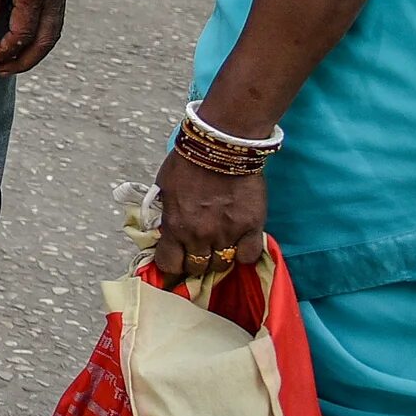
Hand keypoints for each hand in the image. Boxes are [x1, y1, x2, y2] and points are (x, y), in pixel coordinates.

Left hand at [0, 0, 72, 72]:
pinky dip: (42, 36)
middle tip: (1, 71)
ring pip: (54, 32)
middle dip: (24, 61)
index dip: (6, 51)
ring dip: (35, 51)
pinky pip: (55, 19)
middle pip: (45, 41)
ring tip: (13, 61)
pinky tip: (26, 37)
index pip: (23, 33)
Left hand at [151, 145, 266, 283]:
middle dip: (195, 262)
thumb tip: (165, 232)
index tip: (175, 259)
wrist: (220, 147)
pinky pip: (248, 256)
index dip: (172, 264)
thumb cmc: (187, 164)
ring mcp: (227, 233)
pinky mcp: (251, 227)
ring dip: (218, 258)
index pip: (169, 265)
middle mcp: (199, 235)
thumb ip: (166, 215)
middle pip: (197, 268)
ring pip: (222, 265)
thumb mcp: (163, 189)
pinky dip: (243, 253)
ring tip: (218, 246)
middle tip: (198, 251)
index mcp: (175, 226)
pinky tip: (239, 243)